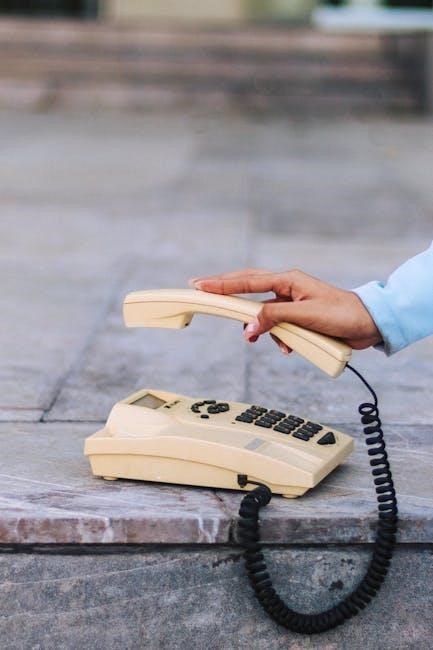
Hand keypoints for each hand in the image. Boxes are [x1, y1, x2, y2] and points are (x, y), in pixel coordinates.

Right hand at [189, 269, 381, 353]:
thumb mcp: (306, 316)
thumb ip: (275, 318)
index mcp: (288, 280)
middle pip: (248, 288)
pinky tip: (288, 347)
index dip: (221, 284)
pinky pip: (277, 326)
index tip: (200, 284)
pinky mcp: (297, 317)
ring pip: (263, 313)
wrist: (368, 325)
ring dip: (260, 328)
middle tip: (202, 292)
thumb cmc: (342, 314)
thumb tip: (250, 325)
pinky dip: (278, 338)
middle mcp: (287, 288)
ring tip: (253, 338)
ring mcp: (291, 302)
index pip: (247, 281)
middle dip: (227, 296)